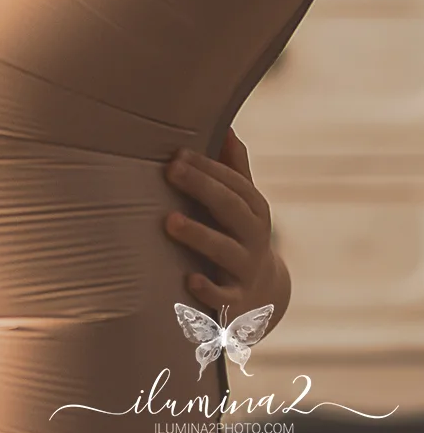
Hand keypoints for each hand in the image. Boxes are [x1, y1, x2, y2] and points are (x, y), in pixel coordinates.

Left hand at [164, 127, 290, 324]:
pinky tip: (189, 280)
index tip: (178, 153)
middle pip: (232, 210)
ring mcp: (245, 272)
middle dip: (203, 188)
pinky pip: (223, 299)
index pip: (236, 185)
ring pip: (225, 252)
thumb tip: (227, 127)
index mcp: (254, 212)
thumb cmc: (238, 238)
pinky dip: (208, 291)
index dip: (209, 168)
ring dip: (199, 236)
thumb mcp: (243, 206)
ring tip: (169, 221)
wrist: (262, 298)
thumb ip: (234, 170)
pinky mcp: (235, 305)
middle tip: (171, 169)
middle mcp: (253, 239)